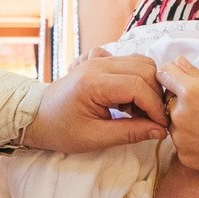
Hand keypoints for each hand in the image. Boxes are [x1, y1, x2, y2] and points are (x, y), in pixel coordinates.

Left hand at [22, 56, 168, 152]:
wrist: (37, 117)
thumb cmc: (61, 130)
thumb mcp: (95, 138)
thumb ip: (130, 133)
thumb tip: (160, 130)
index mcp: (93, 82)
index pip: (138, 85)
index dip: (155, 107)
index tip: (161, 126)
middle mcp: (97, 64)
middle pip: (145, 69)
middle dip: (155, 95)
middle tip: (151, 119)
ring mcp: (98, 59)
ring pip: (140, 62)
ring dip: (148, 85)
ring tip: (137, 110)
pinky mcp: (99, 60)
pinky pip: (128, 61)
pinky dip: (136, 77)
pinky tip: (126, 98)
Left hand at [155, 56, 198, 187]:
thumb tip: (178, 62)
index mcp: (192, 92)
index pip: (164, 73)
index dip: (174, 73)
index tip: (183, 78)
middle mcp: (179, 114)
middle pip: (167, 98)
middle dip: (179, 97)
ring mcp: (179, 138)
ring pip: (172, 120)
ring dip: (183, 118)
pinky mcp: (183, 156)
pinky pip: (180, 141)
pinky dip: (190, 138)